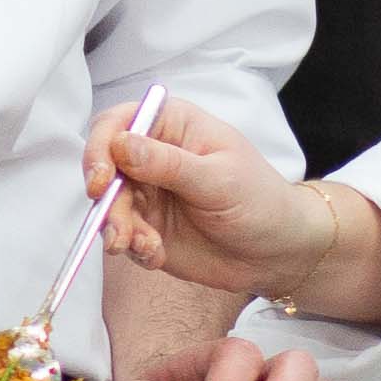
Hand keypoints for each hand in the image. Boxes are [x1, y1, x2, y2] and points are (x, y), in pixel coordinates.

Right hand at [88, 91, 380, 327]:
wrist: (279, 252)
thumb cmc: (260, 201)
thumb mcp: (218, 179)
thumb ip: (168, 163)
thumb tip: (120, 144)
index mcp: (172, 127)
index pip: (118, 124)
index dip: (101, 148)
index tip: (101, 181)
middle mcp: (152, 157)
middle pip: (105, 169)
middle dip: (108, 203)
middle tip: (118, 231)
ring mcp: (148, 194)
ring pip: (110, 207)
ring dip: (118, 230)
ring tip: (144, 248)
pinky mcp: (147, 228)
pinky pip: (124, 236)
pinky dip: (134, 248)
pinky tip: (156, 255)